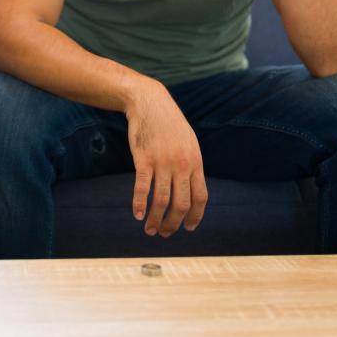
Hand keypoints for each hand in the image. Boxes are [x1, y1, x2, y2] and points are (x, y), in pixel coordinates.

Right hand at [125, 79, 207, 237]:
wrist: (150, 103)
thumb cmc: (169, 124)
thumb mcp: (189, 143)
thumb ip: (191, 165)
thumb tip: (192, 188)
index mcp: (196, 162)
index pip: (200, 197)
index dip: (195, 216)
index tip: (188, 228)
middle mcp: (182, 165)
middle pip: (181, 203)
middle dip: (173, 223)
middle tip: (165, 234)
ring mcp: (162, 162)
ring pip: (161, 200)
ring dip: (156, 219)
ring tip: (150, 230)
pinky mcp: (143, 159)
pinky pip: (142, 187)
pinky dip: (139, 203)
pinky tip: (136, 214)